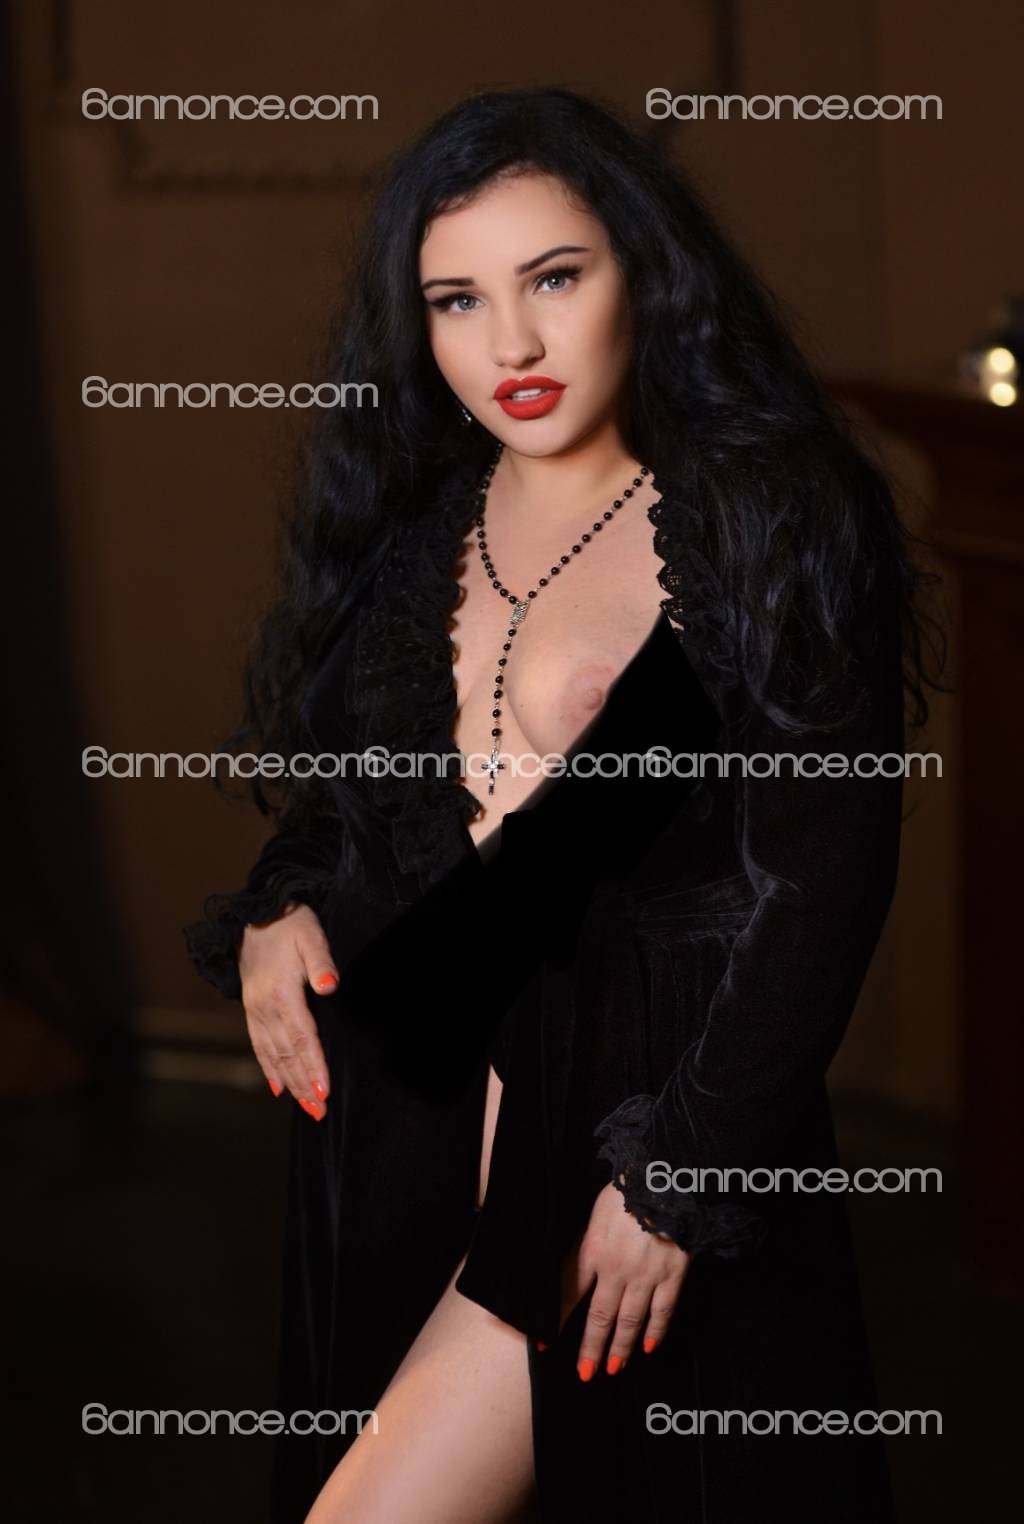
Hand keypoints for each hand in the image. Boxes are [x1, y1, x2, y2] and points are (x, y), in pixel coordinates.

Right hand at [239, 901, 338, 1117]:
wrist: (259, 912)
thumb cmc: (291, 924)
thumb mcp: (312, 936)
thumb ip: (322, 962)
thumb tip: (329, 987)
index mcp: (282, 994)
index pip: (302, 1038)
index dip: (314, 1066)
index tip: (324, 1091)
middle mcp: (264, 1008)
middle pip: (287, 1054)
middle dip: (304, 1085)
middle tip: (319, 1112)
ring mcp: (255, 1010)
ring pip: (273, 1055)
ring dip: (290, 1083)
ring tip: (305, 1107)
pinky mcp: (251, 1008)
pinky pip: (258, 1044)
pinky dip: (268, 1068)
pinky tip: (277, 1087)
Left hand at [559, 1181, 691, 1379]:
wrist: (666, 1179)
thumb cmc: (627, 1188)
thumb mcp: (596, 1212)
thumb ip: (587, 1241)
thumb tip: (577, 1265)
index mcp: (593, 1250)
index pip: (568, 1292)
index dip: (554, 1319)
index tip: (541, 1343)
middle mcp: (616, 1270)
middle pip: (599, 1316)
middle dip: (590, 1348)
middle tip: (584, 1374)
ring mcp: (646, 1276)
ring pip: (630, 1320)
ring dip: (620, 1347)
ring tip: (612, 1369)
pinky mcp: (673, 1275)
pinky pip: (663, 1310)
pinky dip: (656, 1331)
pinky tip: (650, 1347)